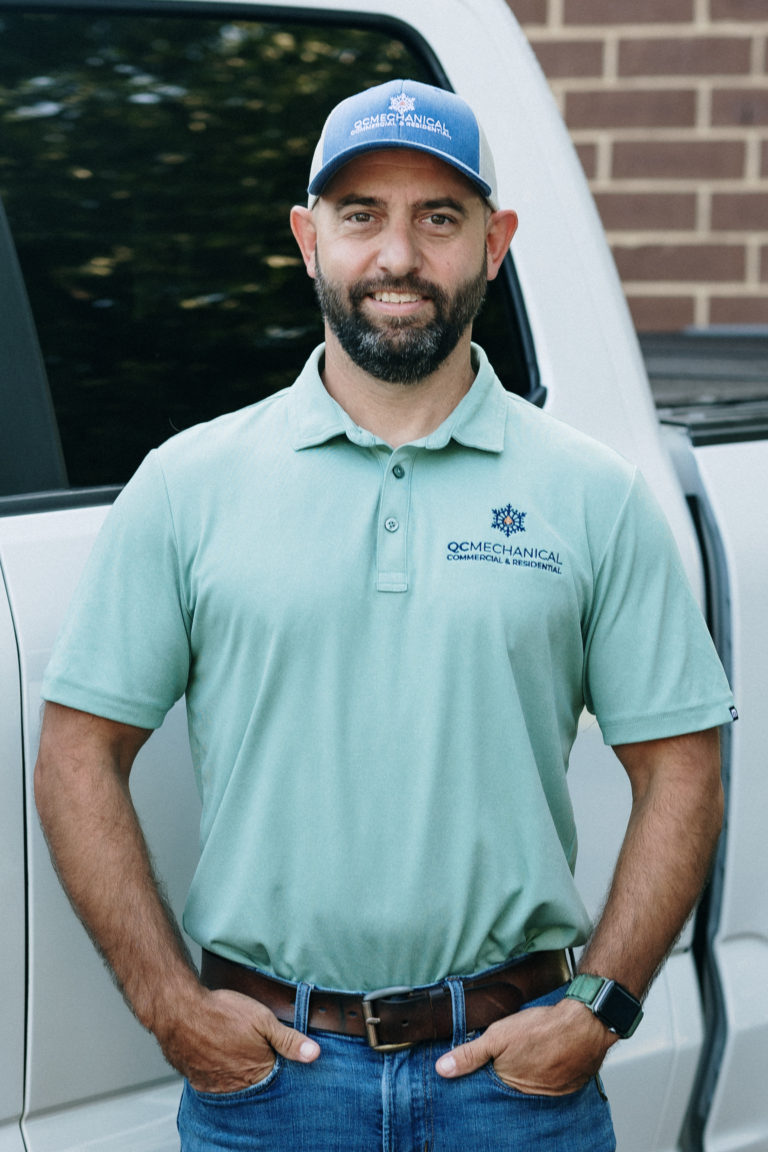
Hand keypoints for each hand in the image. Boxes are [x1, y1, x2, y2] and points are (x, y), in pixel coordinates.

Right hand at [157, 986, 319, 1093]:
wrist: (180, 1010)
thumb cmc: (223, 1012)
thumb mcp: (263, 1019)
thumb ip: (289, 1039)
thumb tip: (314, 1054)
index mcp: (257, 1073)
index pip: (276, 1076)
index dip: (277, 1061)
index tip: (273, 1047)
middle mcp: (236, 1086)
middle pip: (255, 1081)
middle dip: (257, 1065)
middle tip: (249, 1044)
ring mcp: (215, 1086)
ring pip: (234, 1083)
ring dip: (237, 1069)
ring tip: (233, 1045)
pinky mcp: (198, 1081)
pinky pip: (214, 1082)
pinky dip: (219, 1070)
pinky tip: (218, 1053)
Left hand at [435, 996, 615, 1095]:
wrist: (585, 1024)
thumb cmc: (541, 1029)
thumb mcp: (498, 1036)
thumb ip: (470, 1054)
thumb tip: (443, 1069)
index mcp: (511, 1085)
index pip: (491, 1088)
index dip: (486, 1075)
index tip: (485, 1065)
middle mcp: (532, 1095)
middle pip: (512, 1087)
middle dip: (507, 1075)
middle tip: (512, 1055)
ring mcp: (552, 1091)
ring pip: (532, 1085)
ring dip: (529, 1074)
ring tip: (530, 1055)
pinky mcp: (569, 1085)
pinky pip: (553, 1082)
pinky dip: (548, 1073)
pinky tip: (546, 1057)